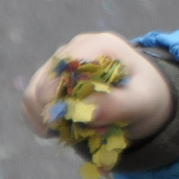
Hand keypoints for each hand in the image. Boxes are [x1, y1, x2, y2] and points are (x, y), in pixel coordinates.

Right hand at [21, 33, 172, 143]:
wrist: (144, 100)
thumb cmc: (147, 97)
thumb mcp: (142, 102)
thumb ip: (116, 105)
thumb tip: (80, 108)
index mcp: (101, 45)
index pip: (67, 63)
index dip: (58, 91)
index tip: (62, 118)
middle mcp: (75, 49)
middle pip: (46, 80)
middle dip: (55, 111)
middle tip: (71, 131)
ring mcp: (60, 64)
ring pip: (34, 93)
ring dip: (46, 119)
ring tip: (66, 133)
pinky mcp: (50, 81)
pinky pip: (32, 103)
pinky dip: (40, 120)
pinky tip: (58, 131)